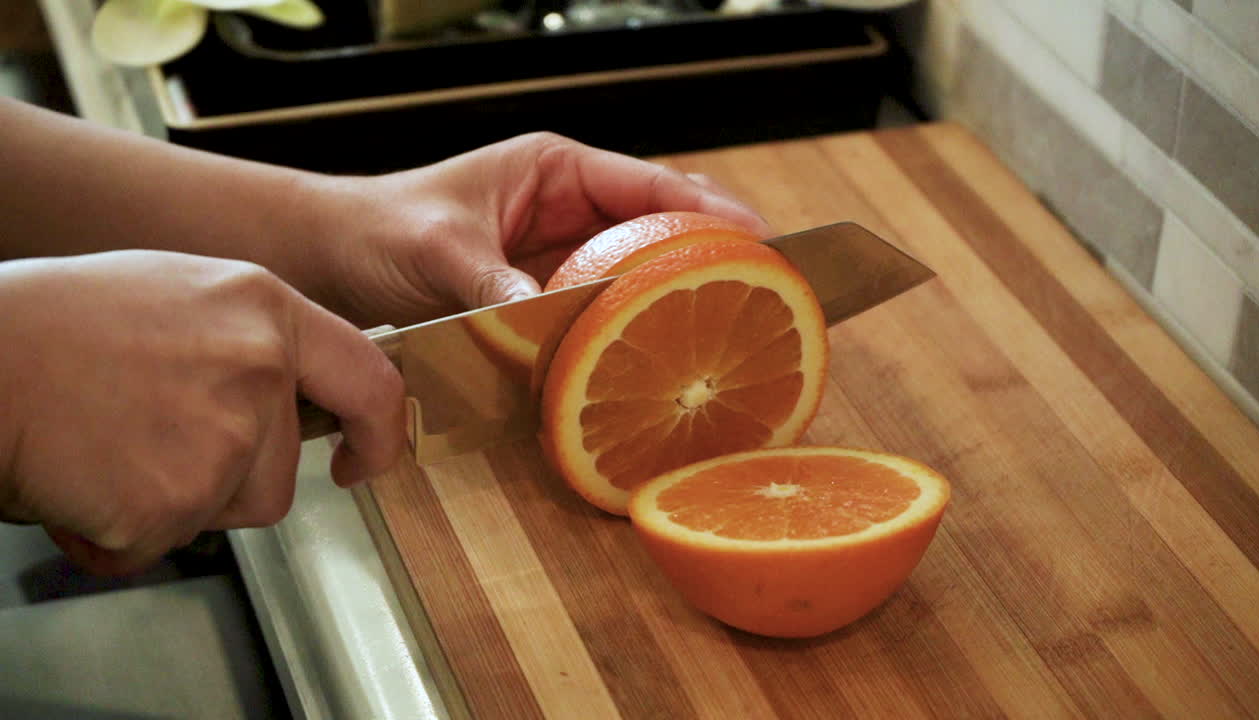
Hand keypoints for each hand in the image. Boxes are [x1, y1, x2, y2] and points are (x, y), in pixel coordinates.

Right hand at [0, 251, 403, 573]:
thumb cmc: (54, 325)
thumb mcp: (180, 295)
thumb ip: (251, 341)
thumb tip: (291, 392)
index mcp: (264, 311)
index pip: (370, 381)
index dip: (379, 433)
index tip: (365, 459)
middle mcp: (258, 369)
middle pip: (282, 471)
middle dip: (227, 479)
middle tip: (149, 439)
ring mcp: (223, 436)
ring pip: (230, 510)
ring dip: (174, 503)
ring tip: (110, 449)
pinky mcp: (174, 498)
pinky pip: (162, 543)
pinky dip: (120, 532)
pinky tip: (83, 478)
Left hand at [307, 132, 771, 326]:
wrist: (333, 259)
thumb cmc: (378, 227)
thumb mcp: (438, 247)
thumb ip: (491, 279)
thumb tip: (541, 315)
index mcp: (553, 169)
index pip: (647, 185)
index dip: (708, 210)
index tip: (758, 236)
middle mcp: (566, 208)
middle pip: (657, 227)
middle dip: (707, 254)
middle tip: (763, 288)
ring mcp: (558, 255)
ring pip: (634, 273)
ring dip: (670, 297)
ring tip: (729, 325)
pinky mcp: (543, 298)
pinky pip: (599, 311)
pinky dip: (625, 331)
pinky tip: (653, 357)